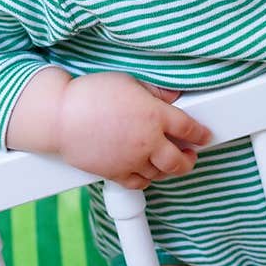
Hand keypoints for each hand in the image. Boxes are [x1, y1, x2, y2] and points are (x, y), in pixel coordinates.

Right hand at [54, 71, 211, 188]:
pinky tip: (147, 171)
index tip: (204, 135)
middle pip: (179, 160)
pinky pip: (139, 182)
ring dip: (168, 169)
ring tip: (169, 162)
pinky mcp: (115, 173)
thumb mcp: (129, 82)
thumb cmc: (92, 94)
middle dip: (189, 160)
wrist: (60, 116)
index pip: (188, 128)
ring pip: (160, 173)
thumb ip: (154, 92)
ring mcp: (132, 160)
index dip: (200, 133)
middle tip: (191, 155)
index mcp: (154, 115)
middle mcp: (147, 141)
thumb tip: (171, 97)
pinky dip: (147, 178)